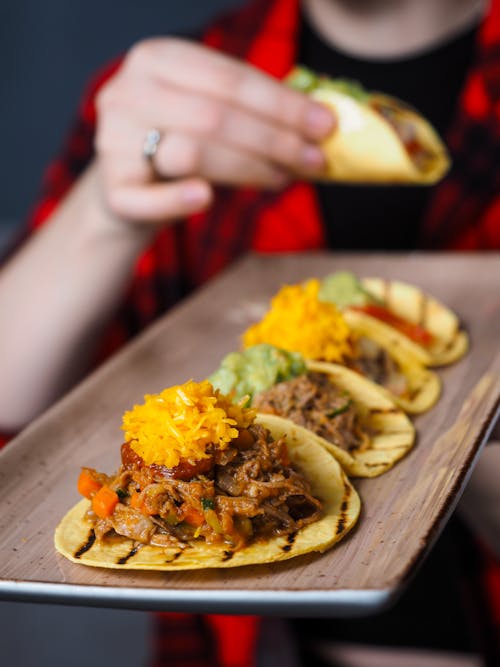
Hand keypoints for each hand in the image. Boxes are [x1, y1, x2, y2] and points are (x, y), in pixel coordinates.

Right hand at [94, 38, 335, 224]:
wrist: (126, 189)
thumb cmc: (177, 147)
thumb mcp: (206, 114)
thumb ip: (248, 109)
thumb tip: (318, 120)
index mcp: (158, 58)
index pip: (231, 78)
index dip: (284, 104)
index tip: (326, 125)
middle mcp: (128, 90)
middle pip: (215, 115)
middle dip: (276, 139)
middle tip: (315, 161)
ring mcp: (114, 139)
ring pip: (192, 151)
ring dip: (249, 169)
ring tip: (284, 179)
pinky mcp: (112, 187)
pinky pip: (151, 197)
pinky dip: (180, 200)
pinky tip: (207, 199)